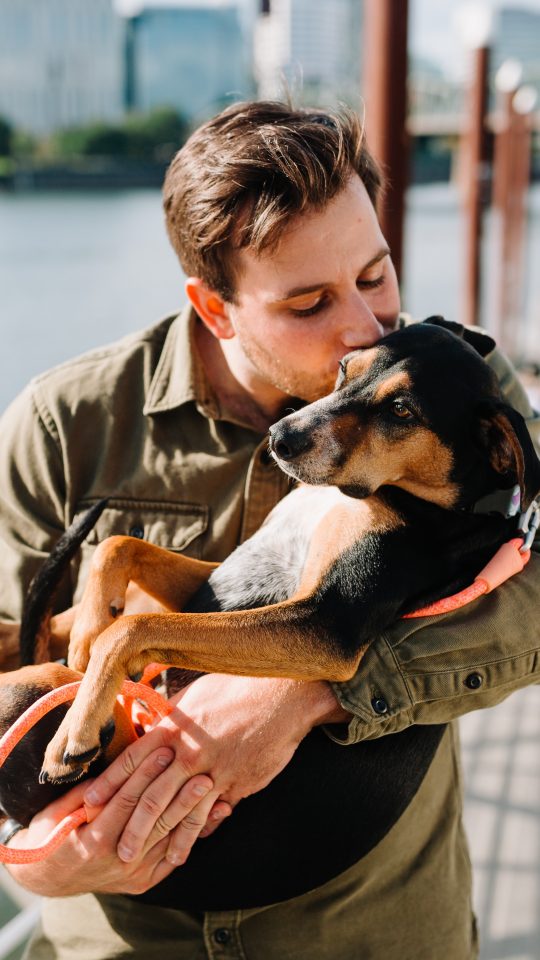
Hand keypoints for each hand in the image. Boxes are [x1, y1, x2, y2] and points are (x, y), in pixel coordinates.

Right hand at [6, 749, 221, 896]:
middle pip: (156, 820)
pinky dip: (195, 835)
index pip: (127, 801)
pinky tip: (215, 815)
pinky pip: (174, 857)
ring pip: (170, 839)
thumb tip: (112, 767)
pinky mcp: (145, 881)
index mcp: (95, 840)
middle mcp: (118, 860)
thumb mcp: (58, 811)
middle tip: (202, 769)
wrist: (49, 878)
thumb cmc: (50, 835)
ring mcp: (134, 874)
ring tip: (216, 789)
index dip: (146, 774)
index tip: (165, 749)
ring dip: (195, 813)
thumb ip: (85, 792)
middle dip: (180, 793)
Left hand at [84, 674, 349, 866]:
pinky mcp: (237, 783)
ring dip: (160, 840)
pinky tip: (184, 851)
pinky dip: (195, 834)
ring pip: (180, 812)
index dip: (108, 784)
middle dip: (129, 825)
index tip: (88, 804)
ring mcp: (214, 770)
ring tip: (142, 861)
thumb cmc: (237, 687)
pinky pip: (211, 814)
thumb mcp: (196, 695)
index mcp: (174, 726)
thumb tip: (151, 726)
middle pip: (150, 794)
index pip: (132, 760)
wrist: (282, 695)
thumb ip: (172, 717)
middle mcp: (189, 750)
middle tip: (111, 848)